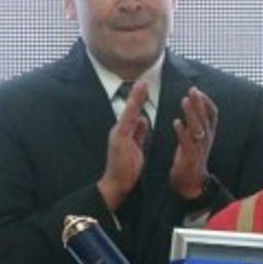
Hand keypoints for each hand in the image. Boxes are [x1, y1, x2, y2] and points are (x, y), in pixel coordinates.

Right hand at [97, 81, 150, 210]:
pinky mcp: (119, 140)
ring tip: (141, 85)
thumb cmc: (126, 168)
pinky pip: (127, 124)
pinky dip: (132, 114)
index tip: (145, 87)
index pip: (134, 112)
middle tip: (143, 80)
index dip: (139, 99)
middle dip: (136, 94)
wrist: (117, 183)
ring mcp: (118, 134)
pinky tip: (136, 105)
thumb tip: (143, 119)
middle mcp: (120, 130)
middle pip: (130, 109)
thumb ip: (139, 133)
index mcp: (125, 132)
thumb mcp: (136, 147)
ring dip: (134, 99)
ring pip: (128, 113)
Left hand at [168, 87, 218, 199]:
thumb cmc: (190, 157)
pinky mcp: (190, 157)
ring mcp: (199, 148)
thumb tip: (190, 104)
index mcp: (208, 134)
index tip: (199, 91)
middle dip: (199, 103)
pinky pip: (187, 143)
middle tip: (192, 90)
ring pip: (198, 129)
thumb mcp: (196, 138)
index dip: (207, 102)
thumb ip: (195, 122)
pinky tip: (176, 122)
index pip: (213, 115)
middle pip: (205, 118)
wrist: (191, 182)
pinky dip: (182, 132)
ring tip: (184, 101)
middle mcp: (206, 139)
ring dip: (191, 114)